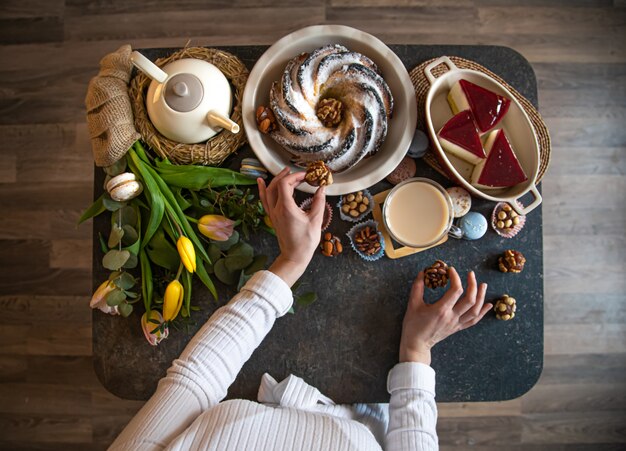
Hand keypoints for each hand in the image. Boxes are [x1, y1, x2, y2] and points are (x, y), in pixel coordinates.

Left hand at [258, 168, 325, 285]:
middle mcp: (276, 209)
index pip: (285, 184)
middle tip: (298, 173)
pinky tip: (261, 182)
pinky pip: (264, 200)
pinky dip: (263, 189)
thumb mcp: (316, 220)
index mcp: (286, 208)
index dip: (295, 176)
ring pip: (268, 191)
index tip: (306, 176)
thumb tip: (322, 189)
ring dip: (275, 179)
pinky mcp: (273, 217)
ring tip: (284, 172)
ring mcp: (273, 213)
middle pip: (275, 185)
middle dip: (286, 175)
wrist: (294, 256)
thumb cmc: (305, 241)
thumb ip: (319, 202)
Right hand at [399, 268, 490, 364]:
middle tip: (471, 274)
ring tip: (483, 285)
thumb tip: (421, 273)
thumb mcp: (413, 304)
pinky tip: (488, 304)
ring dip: (481, 297)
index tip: (451, 270)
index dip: (455, 278)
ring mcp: (456, 324)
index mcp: (441, 310)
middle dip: (473, 285)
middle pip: (469, 300)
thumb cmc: (413, 324)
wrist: (417, 344)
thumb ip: (417, 287)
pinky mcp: (457, 328)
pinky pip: (474, 321)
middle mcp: (451, 317)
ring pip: (475, 310)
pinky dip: (482, 312)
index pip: (455, 290)